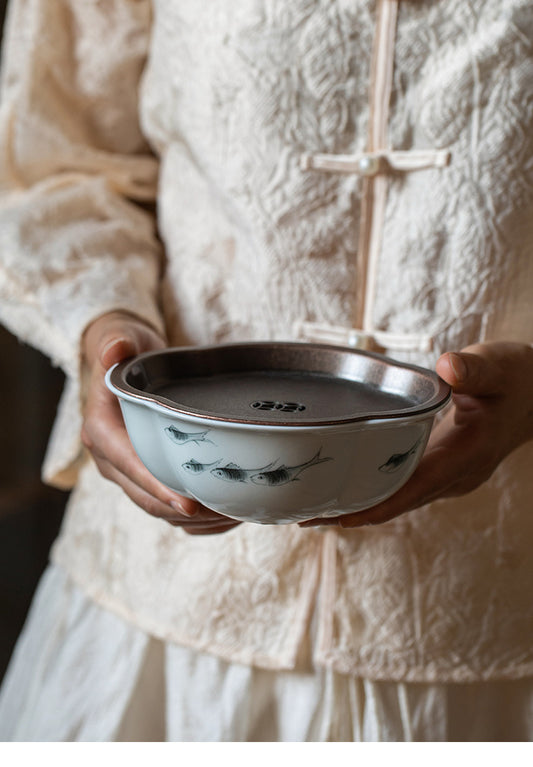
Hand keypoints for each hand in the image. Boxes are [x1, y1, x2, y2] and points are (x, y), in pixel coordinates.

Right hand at [81, 311, 241, 534]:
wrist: (125, 364)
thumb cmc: (127, 351)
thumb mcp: (121, 339)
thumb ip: (117, 343)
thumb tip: (115, 348)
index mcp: (101, 430)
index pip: (129, 465)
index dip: (158, 487)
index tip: (190, 505)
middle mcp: (110, 459)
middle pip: (145, 497)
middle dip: (184, 511)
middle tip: (227, 511)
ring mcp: (127, 473)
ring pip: (158, 509)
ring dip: (194, 519)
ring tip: (235, 514)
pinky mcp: (144, 478)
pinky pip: (168, 509)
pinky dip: (196, 519)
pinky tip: (228, 514)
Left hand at [299, 341, 532, 528]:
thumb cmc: (517, 379)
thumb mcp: (499, 366)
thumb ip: (473, 368)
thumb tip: (447, 366)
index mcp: (465, 456)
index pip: (414, 489)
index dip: (374, 506)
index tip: (335, 516)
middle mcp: (455, 476)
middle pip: (398, 503)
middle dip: (353, 512)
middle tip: (302, 513)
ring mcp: (449, 476)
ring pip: (399, 499)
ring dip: (360, 504)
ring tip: (312, 505)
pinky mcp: (442, 469)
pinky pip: (404, 487)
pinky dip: (375, 489)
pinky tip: (346, 484)